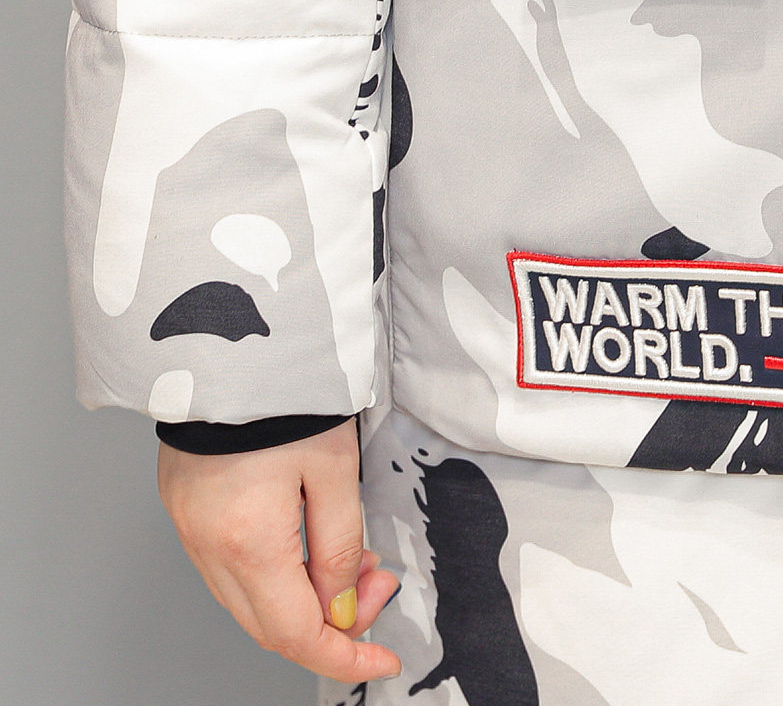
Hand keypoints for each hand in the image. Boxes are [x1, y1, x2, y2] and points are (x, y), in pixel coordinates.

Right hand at [157, 418, 401, 682]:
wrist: (224, 340)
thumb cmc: (282, 392)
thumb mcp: (334, 466)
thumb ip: (340, 543)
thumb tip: (343, 604)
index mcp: (248, 541)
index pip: (297, 633)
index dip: (345, 656)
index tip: (381, 660)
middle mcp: (207, 545)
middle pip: (270, 625)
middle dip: (332, 622)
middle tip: (376, 585)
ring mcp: (188, 528)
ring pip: (248, 600)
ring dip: (302, 597)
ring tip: (349, 557)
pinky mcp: (184, 507)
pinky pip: (228, 568)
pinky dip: (272, 573)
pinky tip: (305, 542)